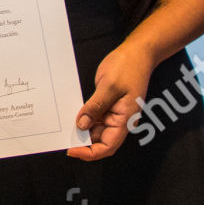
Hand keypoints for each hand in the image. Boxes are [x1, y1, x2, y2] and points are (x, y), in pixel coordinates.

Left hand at [66, 41, 152, 161]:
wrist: (139, 52)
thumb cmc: (129, 67)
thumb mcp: (109, 86)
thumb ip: (95, 107)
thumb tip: (81, 125)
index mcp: (125, 120)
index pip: (108, 147)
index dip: (90, 153)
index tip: (72, 150)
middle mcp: (121, 120)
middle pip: (101, 140)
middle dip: (83, 141)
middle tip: (65, 136)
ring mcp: (115, 113)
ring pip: (97, 129)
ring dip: (83, 129)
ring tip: (66, 124)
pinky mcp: (110, 105)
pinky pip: (97, 117)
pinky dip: (86, 117)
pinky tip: (74, 113)